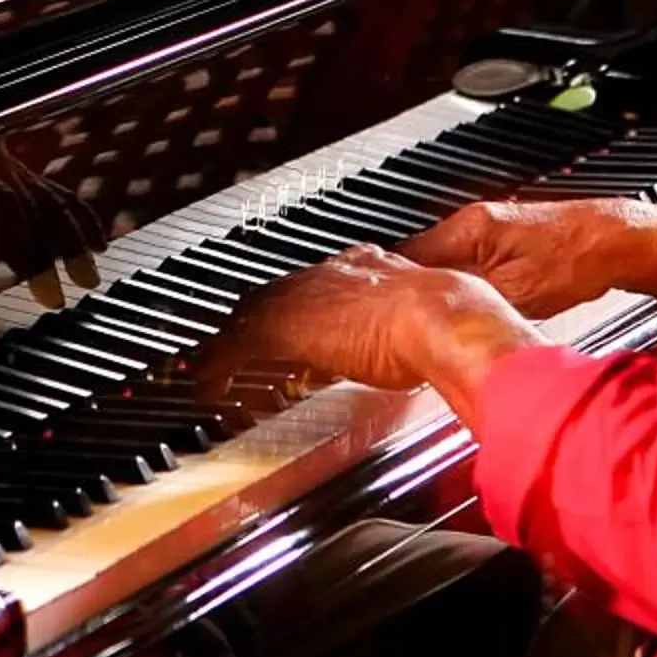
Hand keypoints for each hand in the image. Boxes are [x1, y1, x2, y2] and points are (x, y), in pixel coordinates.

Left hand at [194, 246, 534, 399]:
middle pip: (274, 295)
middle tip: (233, 349)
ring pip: (248, 316)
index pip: (316, 286)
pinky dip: (215, 366)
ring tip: (209, 369)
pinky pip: (234, 347)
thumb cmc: (452, 326)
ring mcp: (307, 296)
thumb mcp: (426, 329)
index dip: (297, 310)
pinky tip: (204, 387)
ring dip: (226, 345)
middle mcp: (332, 274)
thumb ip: (413, 341)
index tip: (289, 333)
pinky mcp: (286, 325)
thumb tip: (422, 364)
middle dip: (251, 321)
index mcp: (369, 269)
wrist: (445, 319)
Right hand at [396, 199, 634, 319]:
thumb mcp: (517, 292)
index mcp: (468, 228)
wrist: (617, 244)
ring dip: (446, 292)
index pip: (410, 256)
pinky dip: (469, 289)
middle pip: (426, 262)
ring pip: (450, 267)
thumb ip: (472, 302)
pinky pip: (472, 268)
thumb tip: (441, 319)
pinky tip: (478, 309)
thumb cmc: (577, 260)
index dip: (400, 287)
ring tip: (446, 318)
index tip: (393, 312)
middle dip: (421, 292)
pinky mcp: (507, 245)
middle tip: (415, 322)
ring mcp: (490, 232)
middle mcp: (474, 224)